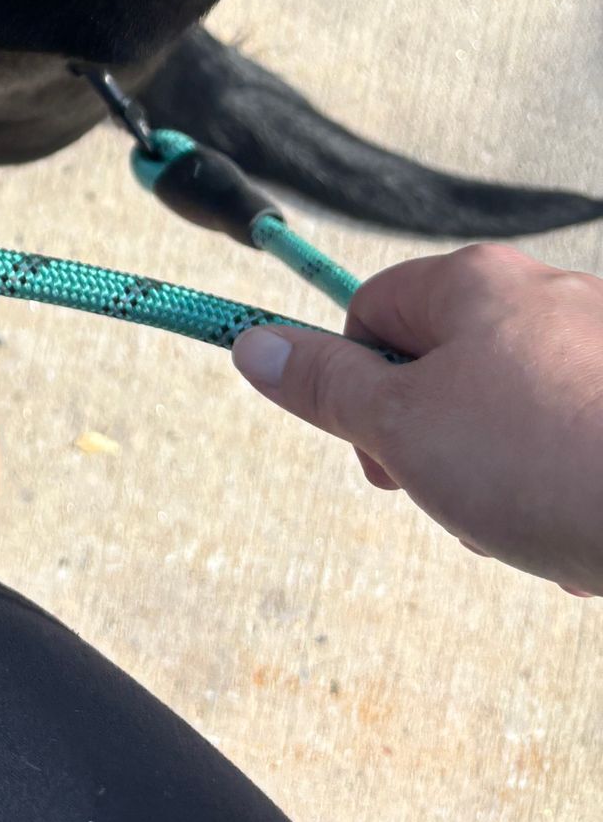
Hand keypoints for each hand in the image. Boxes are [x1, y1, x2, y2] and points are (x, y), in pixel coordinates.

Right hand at [231, 242, 602, 594]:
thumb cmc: (546, 459)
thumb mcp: (404, 427)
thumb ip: (326, 385)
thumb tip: (252, 343)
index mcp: (473, 285)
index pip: (371, 312)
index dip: (358, 390)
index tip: (379, 458)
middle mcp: (545, 296)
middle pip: (448, 367)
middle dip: (439, 449)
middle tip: (456, 504)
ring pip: (517, 415)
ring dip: (504, 482)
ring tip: (531, 529)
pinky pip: (580, 442)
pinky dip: (569, 490)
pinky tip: (580, 536)